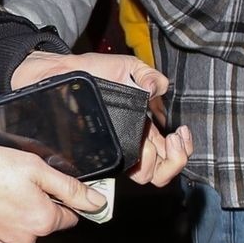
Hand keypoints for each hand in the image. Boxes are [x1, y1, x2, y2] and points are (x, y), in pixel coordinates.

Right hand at [0, 142, 107, 242]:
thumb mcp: (35, 168)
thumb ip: (70, 188)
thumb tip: (97, 202)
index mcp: (42, 221)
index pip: (68, 217)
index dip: (60, 198)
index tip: (46, 184)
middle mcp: (23, 240)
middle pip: (41, 223)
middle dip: (34, 204)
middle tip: (16, 181)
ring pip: (17, 228)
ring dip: (12, 211)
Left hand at [9, 49, 189, 185]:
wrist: (62, 74)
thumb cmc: (93, 71)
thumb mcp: (128, 67)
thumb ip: (149, 75)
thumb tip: (157, 88)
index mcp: (145, 127)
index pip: (170, 152)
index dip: (181, 149)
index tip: (178, 133)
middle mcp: (134, 142)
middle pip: (162, 170)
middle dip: (174, 159)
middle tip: (171, 140)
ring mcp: (119, 149)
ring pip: (146, 175)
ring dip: (159, 164)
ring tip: (155, 145)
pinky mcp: (102, 154)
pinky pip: (120, 170)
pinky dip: (137, 166)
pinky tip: (138, 149)